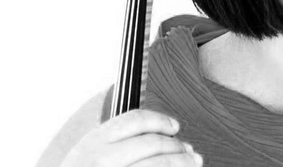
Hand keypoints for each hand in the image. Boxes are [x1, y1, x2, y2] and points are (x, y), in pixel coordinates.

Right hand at [61, 109, 203, 166]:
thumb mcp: (89, 154)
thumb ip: (117, 142)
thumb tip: (163, 136)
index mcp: (94, 142)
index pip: (135, 119)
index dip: (161, 120)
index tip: (175, 127)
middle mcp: (102, 159)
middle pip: (152, 143)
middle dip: (177, 146)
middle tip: (190, 151)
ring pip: (158, 163)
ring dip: (181, 162)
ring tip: (192, 163)